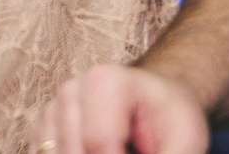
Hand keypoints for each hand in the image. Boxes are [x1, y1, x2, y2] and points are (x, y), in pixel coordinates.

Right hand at [40, 64, 212, 153]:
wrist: (156, 102)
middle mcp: (71, 91)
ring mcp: (51, 111)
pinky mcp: (42, 133)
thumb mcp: (187, 140)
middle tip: (133, 149)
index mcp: (104, 81)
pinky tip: (97, 153)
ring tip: (121, 148)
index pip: (98, 143)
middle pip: (72, 153)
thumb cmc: (172, 118)